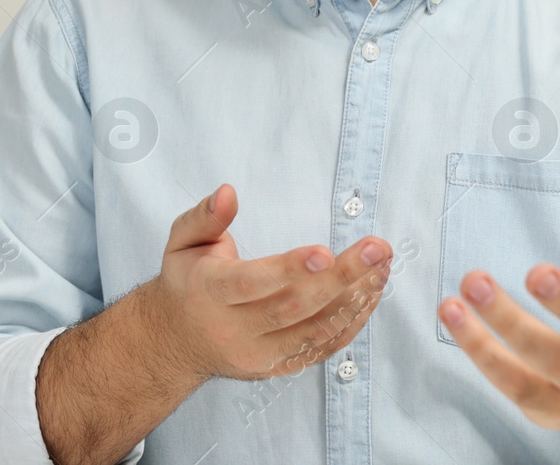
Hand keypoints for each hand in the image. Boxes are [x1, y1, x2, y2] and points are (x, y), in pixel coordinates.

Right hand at [149, 183, 392, 381]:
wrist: (177, 341)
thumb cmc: (187, 283)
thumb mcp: (181, 243)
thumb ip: (203, 217)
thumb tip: (228, 192)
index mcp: (210, 293)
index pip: (252, 283)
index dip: (289, 269)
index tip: (326, 252)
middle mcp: (235, 329)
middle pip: (294, 307)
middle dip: (341, 278)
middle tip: (376, 250)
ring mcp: (259, 354)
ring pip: (314, 331)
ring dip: (355, 299)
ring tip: (382, 267)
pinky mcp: (278, 367)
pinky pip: (321, 348)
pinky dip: (351, 322)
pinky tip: (370, 294)